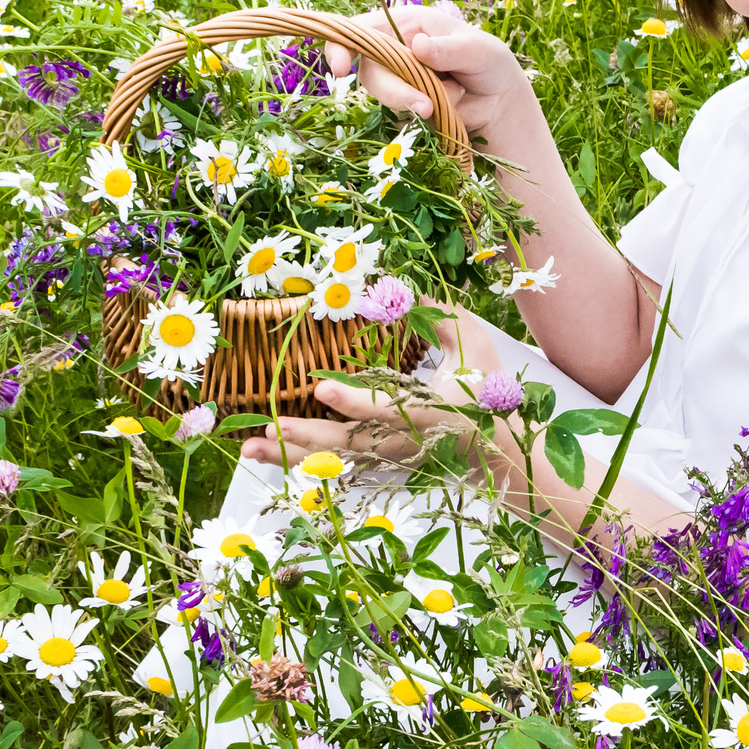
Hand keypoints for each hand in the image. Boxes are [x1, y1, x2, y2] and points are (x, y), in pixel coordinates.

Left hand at [238, 310, 519, 475]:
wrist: (497, 451)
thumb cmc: (485, 393)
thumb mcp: (475, 349)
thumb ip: (440, 318)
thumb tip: (401, 288)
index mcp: (431, 412)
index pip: (387, 409)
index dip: (354, 401)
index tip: (321, 387)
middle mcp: (404, 440)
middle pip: (351, 443)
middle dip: (309, 437)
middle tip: (270, 428)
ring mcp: (389, 455)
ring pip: (336, 458)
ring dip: (292, 454)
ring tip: (250, 449)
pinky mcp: (377, 459)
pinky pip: (333, 460)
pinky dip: (298, 457)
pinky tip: (264, 451)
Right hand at [327, 1, 536, 144]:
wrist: (501, 104)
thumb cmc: (490, 64)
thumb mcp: (480, 51)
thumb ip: (450, 49)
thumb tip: (419, 45)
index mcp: (409, 23)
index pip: (361, 28)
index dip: (342, 45)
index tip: (341, 68)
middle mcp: (397, 49)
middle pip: (370, 69)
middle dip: (394, 90)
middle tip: (426, 105)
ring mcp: (399, 78)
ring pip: (385, 94)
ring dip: (414, 101)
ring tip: (450, 100)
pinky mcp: (405, 104)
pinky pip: (402, 112)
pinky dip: (425, 113)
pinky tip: (449, 107)